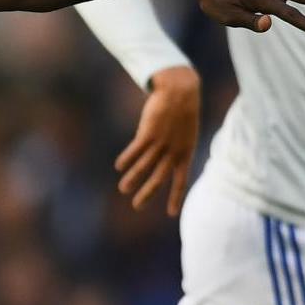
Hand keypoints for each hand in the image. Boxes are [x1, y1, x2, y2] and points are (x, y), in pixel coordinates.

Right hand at [115, 66, 199, 216]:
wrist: (181, 90)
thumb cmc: (183, 110)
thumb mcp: (185, 132)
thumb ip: (176, 147)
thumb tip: (166, 159)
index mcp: (186, 152)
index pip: (182, 181)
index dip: (176, 198)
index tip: (172, 214)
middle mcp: (174, 151)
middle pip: (159, 178)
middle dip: (148, 194)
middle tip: (137, 207)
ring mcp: (161, 142)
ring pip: (145, 166)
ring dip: (133, 178)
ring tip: (123, 189)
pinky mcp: (149, 132)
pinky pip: (136, 150)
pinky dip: (127, 159)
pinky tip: (119, 166)